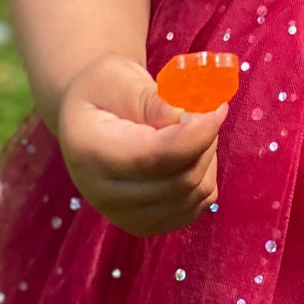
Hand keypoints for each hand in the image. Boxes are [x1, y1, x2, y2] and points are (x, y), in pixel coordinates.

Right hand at [55, 53, 229, 236]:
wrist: (87, 118)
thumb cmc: (103, 89)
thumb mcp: (119, 78)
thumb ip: (152, 99)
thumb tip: (185, 117)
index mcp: (93, 154)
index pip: (157, 158)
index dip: (197, 135)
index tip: (216, 107)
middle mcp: (104, 195)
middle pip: (181, 180)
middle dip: (206, 140)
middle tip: (205, 110)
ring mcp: (124, 217)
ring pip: (194, 194)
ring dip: (207, 157)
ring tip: (193, 129)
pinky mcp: (145, 225)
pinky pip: (196, 207)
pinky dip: (205, 177)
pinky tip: (190, 153)